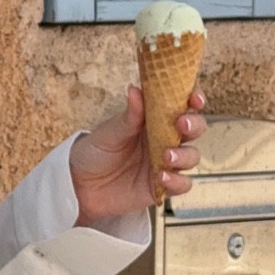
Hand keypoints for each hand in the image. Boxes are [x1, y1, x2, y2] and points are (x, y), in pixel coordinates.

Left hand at [68, 86, 207, 227]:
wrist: (80, 186)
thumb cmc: (95, 152)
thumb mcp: (109, 132)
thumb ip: (129, 116)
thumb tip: (136, 89)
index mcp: (153, 119)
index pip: (181, 105)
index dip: (193, 99)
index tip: (194, 99)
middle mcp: (164, 138)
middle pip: (194, 129)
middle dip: (194, 125)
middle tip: (181, 124)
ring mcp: (166, 163)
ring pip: (192, 156)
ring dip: (184, 155)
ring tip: (166, 156)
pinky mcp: (163, 186)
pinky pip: (182, 184)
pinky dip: (177, 181)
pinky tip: (162, 178)